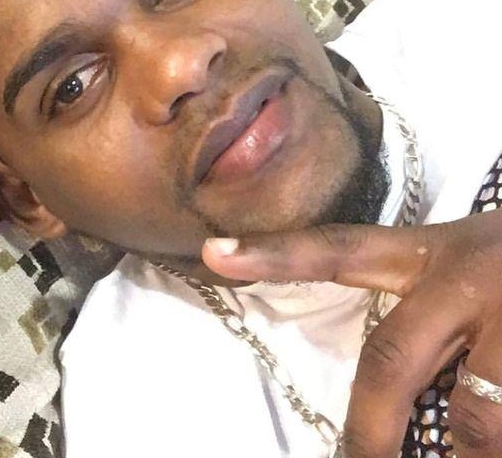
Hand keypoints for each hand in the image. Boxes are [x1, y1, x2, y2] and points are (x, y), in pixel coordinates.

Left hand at [202, 211, 501, 457]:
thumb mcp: (471, 270)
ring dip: (470, 448)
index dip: (275, 254)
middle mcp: (464, 275)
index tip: (213, 253)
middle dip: (367, 433)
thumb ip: (428, 320)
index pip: (339, 249)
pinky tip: (489, 438)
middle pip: (389, 361)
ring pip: (478, 419)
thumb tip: (402, 402)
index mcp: (432, 253)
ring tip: (468, 446)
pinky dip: (493, 443)